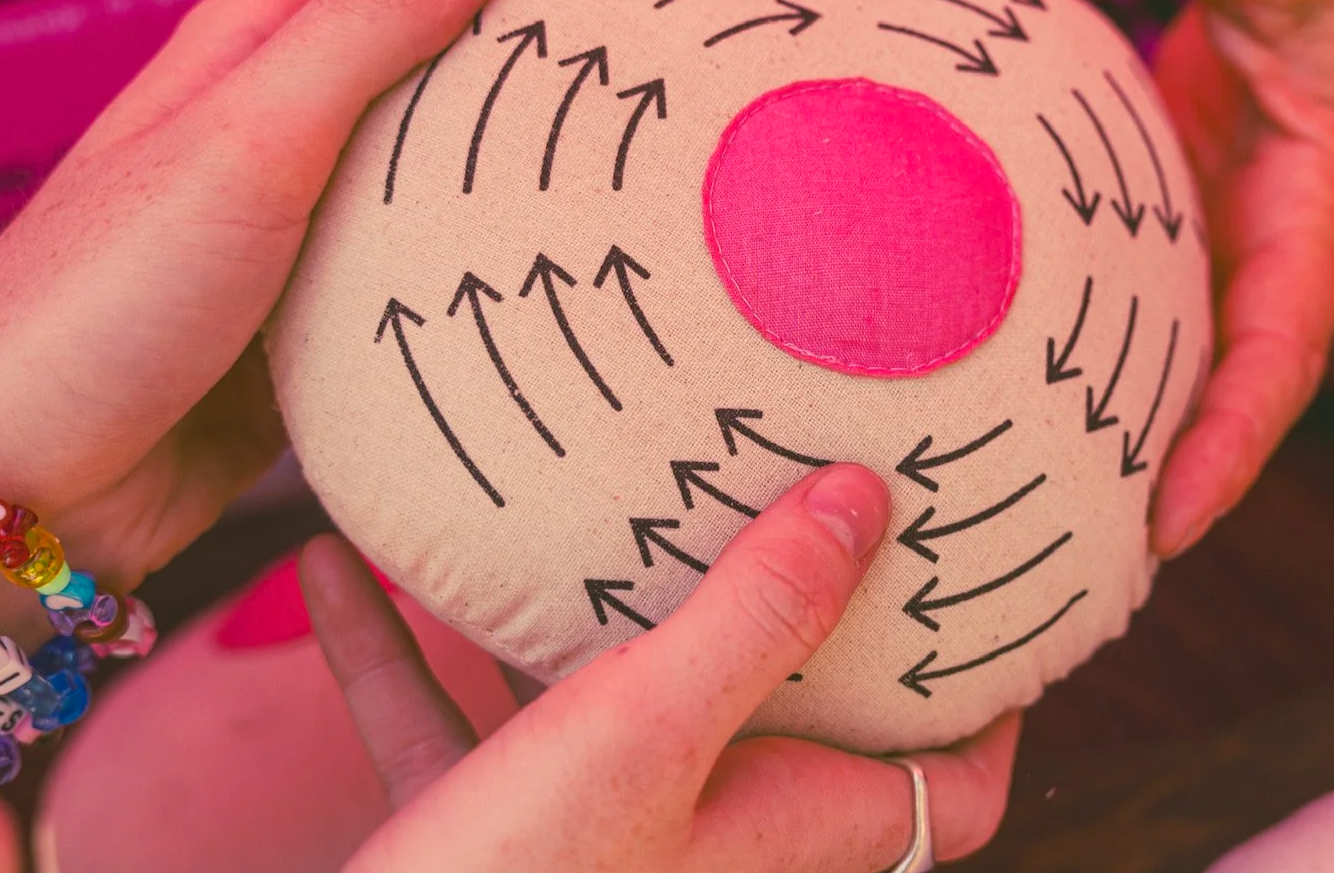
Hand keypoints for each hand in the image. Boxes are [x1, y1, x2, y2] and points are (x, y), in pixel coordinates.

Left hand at [0, 0, 683, 599]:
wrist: (32, 470)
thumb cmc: (101, 302)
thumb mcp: (245, 139)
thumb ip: (365, 31)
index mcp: (271, 35)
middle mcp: (300, 101)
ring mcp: (324, 197)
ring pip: (464, 112)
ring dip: (555, 80)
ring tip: (654, 80)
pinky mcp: (340, 288)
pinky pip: (452, 224)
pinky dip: (524, 205)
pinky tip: (576, 227)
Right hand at [300, 465, 1018, 872]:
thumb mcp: (647, 733)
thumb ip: (758, 616)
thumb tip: (867, 502)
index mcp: (784, 820)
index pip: (951, 786)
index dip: (992, 701)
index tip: (986, 588)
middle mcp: (707, 831)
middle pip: (789, 717)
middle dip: (787, 613)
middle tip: (786, 495)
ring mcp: (596, 835)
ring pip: (612, 699)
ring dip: (580, 607)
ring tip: (565, 501)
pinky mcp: (493, 838)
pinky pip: (464, 724)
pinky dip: (415, 653)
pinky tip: (341, 568)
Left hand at [965, 0, 1333, 555]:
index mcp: (1310, 208)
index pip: (1280, 350)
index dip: (1231, 444)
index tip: (1171, 522)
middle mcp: (1256, 246)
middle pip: (1209, 392)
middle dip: (1147, 479)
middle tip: (1053, 555)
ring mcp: (1205, 239)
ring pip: (1155, 354)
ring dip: (1095, 427)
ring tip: (1000, 497)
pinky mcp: (1159, 214)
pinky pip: (1114, 292)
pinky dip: (1062, 336)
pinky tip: (977, 366)